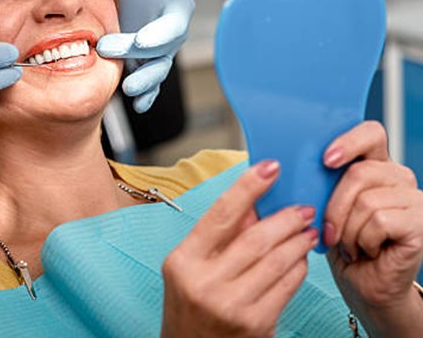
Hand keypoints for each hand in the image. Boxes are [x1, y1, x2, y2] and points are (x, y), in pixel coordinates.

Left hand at [97, 0, 194, 112]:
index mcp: (176, 8)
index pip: (173, 26)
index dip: (159, 35)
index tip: (141, 40)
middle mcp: (170, 34)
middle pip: (160, 52)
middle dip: (137, 55)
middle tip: (107, 49)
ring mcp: (156, 53)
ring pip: (156, 72)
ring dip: (145, 83)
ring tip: (129, 89)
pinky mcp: (141, 64)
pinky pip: (149, 84)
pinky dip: (146, 96)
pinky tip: (138, 106)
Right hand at [161, 161, 317, 337]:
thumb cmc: (190, 306)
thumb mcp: (191, 267)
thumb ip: (219, 236)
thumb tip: (254, 203)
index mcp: (183, 261)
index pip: (220, 214)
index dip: (248, 187)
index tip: (270, 167)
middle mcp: (205, 283)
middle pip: (256, 238)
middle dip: (285, 218)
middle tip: (303, 207)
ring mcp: (232, 306)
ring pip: (277, 261)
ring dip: (298, 240)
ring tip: (307, 230)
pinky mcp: (257, 325)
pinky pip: (287, 286)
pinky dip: (298, 267)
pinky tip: (300, 258)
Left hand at [323, 121, 422, 335]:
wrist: (363, 286)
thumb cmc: (341, 244)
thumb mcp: (324, 206)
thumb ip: (320, 181)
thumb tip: (292, 165)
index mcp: (374, 165)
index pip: (370, 133)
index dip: (349, 142)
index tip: (327, 160)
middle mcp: (398, 177)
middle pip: (359, 172)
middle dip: (334, 207)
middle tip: (330, 231)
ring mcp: (414, 199)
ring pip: (366, 201)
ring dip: (348, 230)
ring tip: (351, 245)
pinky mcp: (420, 223)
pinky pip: (379, 221)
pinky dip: (363, 241)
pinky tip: (367, 251)